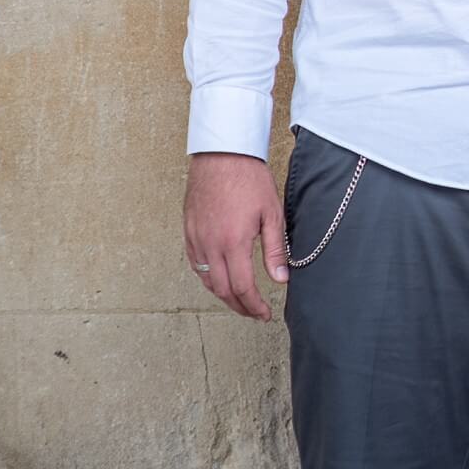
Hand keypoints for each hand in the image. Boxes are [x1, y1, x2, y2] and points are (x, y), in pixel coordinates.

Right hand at [183, 152, 287, 319]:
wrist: (222, 153)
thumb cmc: (249, 178)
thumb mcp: (272, 213)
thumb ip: (275, 250)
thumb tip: (281, 279)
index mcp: (233, 242)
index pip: (242, 288)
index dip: (254, 307)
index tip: (265, 314)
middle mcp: (210, 245)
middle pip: (222, 291)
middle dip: (240, 307)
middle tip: (254, 313)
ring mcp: (196, 239)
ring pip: (206, 281)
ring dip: (224, 295)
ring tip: (241, 300)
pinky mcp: (188, 231)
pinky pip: (195, 265)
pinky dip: (208, 278)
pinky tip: (220, 278)